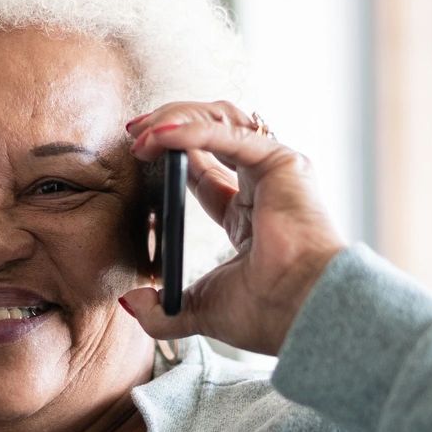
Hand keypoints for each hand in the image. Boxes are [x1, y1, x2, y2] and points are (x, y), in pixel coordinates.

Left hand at [121, 100, 347, 354]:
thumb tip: (132, 302)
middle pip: (211, 136)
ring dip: (176, 119)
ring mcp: (276, 171)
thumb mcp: (199, 310)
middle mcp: (265, 187)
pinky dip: (190, 131)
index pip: (204, 173)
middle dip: (169, 125)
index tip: (138, 153)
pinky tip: (158, 137)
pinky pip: (227, 135)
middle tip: (132, 131)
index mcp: (249, 218)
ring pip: (220, 123)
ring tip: (140, 132)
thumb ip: (163, 310)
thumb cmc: (267, 312)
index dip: (171, 157)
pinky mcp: (281, 162)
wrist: (300, 312)